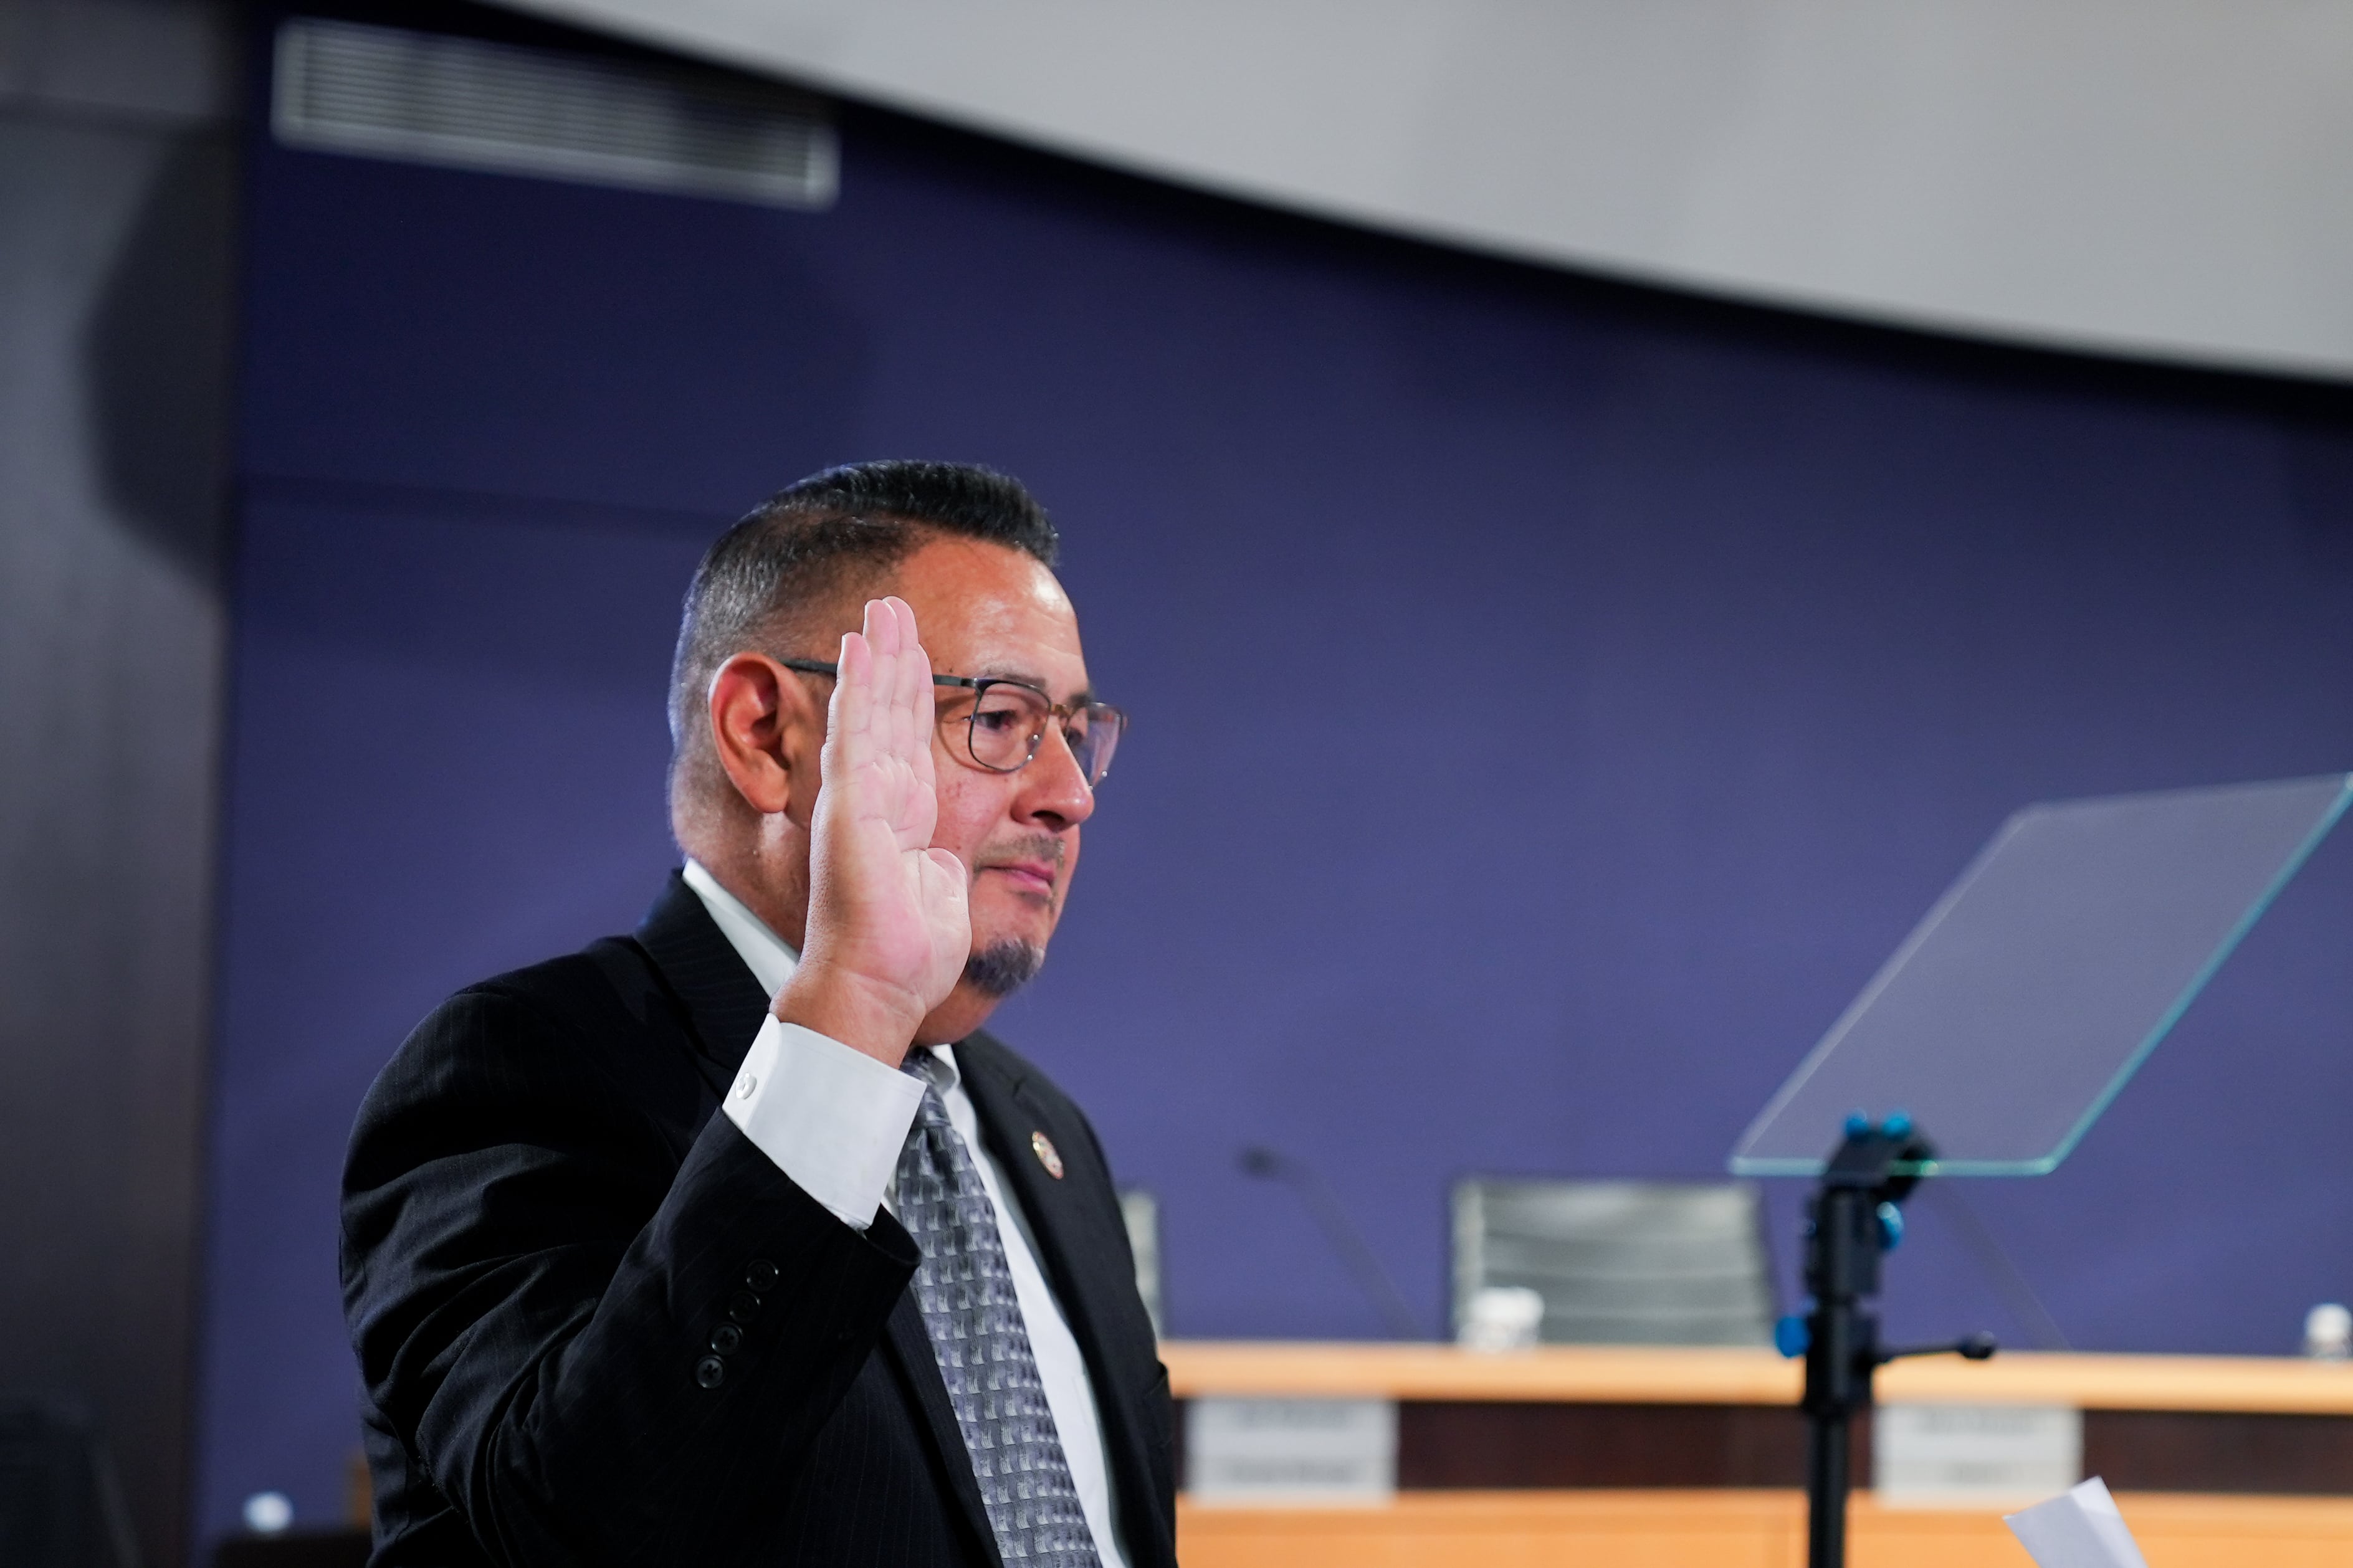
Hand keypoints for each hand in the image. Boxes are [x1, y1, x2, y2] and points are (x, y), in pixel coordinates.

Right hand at [772, 597, 971, 1062]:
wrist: (878, 984)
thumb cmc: (910, 953)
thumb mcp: (943, 888)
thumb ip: (946, 859)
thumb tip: (957, 857)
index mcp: (902, 818)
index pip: (909, 740)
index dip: (913, 693)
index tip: (917, 652)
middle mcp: (875, 801)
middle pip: (888, 713)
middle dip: (893, 659)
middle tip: (893, 606)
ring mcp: (858, 800)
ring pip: (871, 711)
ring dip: (878, 657)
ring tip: (882, 609)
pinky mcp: (849, 805)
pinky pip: (855, 733)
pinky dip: (858, 688)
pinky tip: (860, 649)